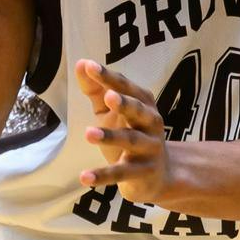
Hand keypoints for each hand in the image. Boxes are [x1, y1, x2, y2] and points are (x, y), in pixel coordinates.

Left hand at [75, 59, 168, 203]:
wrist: (159, 175)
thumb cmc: (131, 134)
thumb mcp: (112, 113)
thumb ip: (97, 90)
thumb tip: (81, 62)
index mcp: (143, 103)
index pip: (126, 87)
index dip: (109, 78)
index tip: (90, 66)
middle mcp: (151, 123)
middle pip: (138, 111)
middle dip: (125, 104)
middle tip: (109, 97)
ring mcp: (149, 148)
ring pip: (131, 141)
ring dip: (111, 137)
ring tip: (89, 133)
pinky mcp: (143, 173)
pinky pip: (122, 173)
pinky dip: (104, 175)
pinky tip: (85, 177)